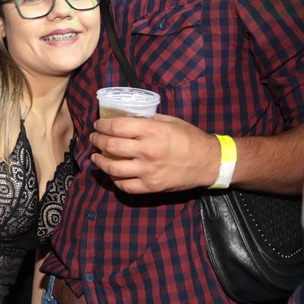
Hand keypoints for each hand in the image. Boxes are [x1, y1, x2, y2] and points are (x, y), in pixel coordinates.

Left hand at [89, 113, 218, 193]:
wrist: (209, 162)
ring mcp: (148, 171)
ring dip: (99, 162)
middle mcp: (147, 151)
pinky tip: (112, 173)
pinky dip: (114, 179)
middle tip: (94, 138)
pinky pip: (125, 186)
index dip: (102, 125)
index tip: (97, 125)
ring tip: (96, 157)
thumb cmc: (190, 138)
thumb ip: (148, 119)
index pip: (116, 127)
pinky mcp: (151, 186)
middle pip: (110, 146)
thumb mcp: (170, 121)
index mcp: (151, 131)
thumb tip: (127, 116)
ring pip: (112, 168)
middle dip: (97, 141)